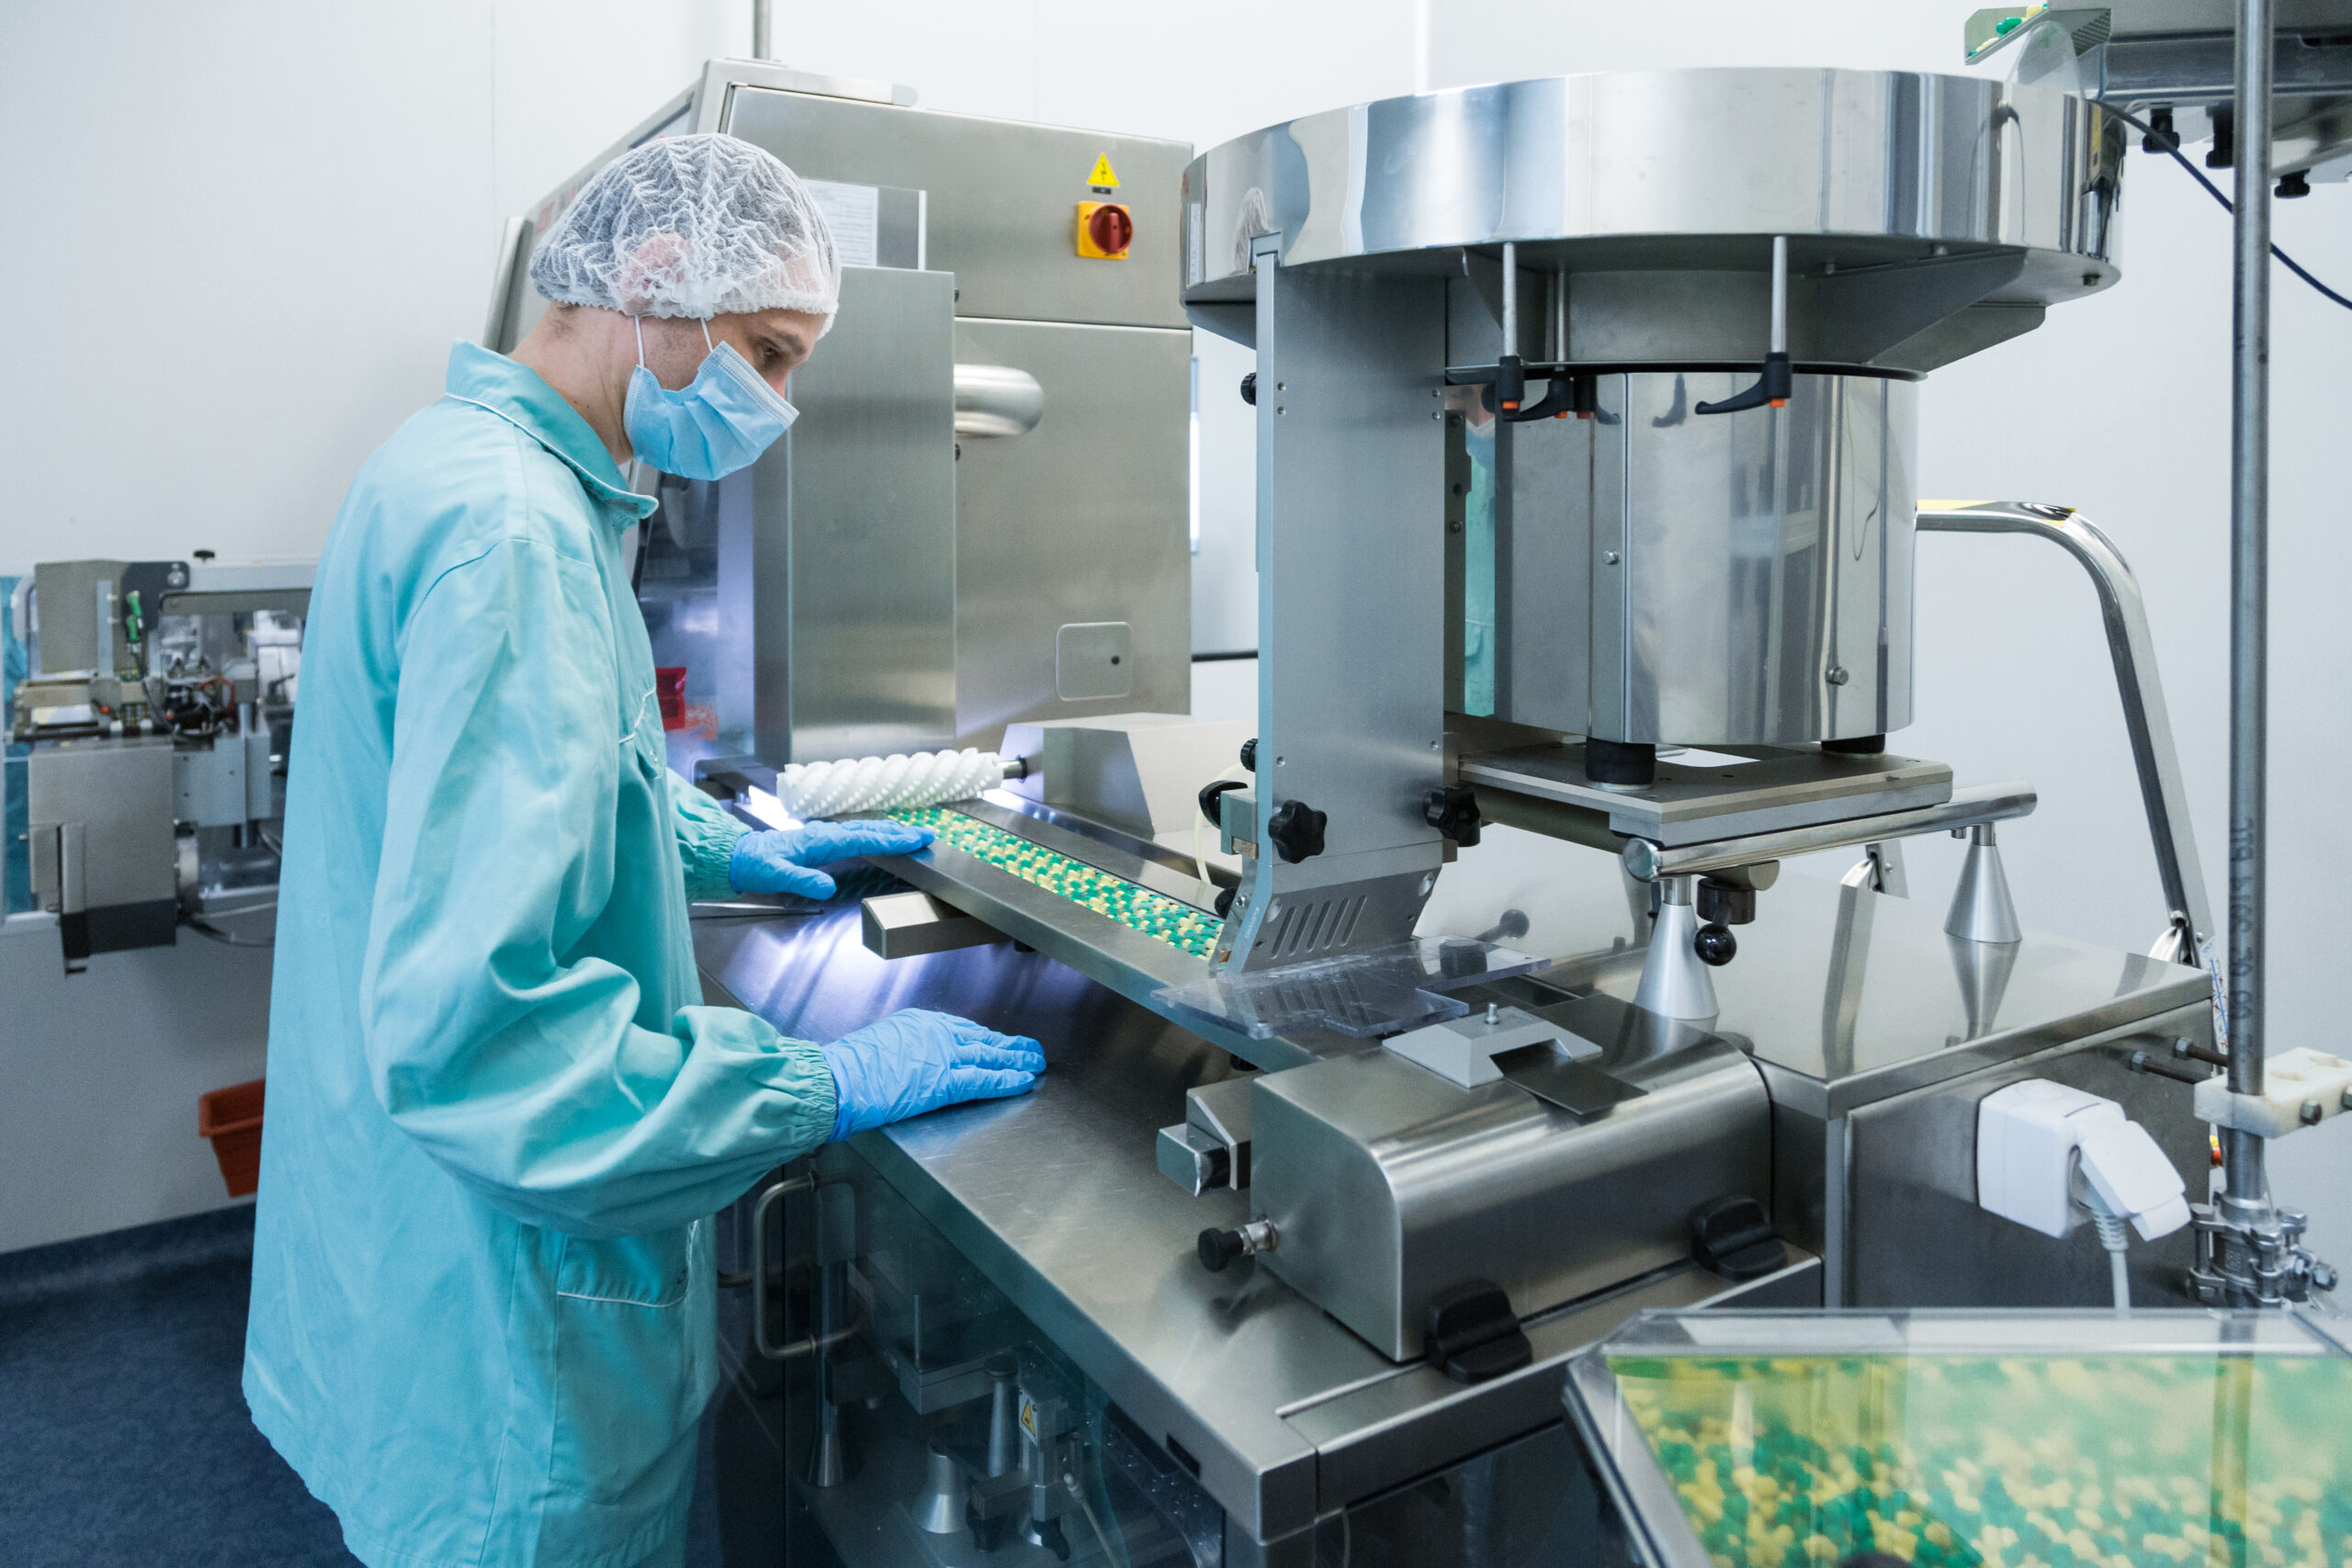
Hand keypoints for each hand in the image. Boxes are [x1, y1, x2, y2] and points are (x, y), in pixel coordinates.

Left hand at [729, 819, 934, 898]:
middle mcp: (826, 833)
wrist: (740, 856)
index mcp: (820, 840)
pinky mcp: (822, 840)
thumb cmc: (756, 865)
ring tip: (913, 834)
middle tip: (926, 834)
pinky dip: (875, 834)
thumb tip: (825, 887)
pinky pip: (855, 834)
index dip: (890, 840)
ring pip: (864, 829)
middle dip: (899, 832)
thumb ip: (801, 880)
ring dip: (890, 831)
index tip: (914, 841)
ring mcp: (824, 835)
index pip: (863, 839)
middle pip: (870, 829)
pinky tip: (881, 837)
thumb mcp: (775, 876)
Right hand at [820, 1009, 1044, 1139]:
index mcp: (919, 1023)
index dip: (984, 1037)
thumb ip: (905, 1049)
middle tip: (1030, 1048)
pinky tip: (1023, 1080)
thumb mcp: (880, 1044)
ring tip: (1035, 1061)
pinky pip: (983, 1079)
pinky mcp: (944, 1081)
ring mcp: (942, 1056)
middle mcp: (936, 1033)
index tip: (997, 1040)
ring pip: (989, 1055)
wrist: (839, 1079)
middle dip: (1008, 1044)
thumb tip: (911, 1062)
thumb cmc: (849, 1067)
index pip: (961, 1029)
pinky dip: (1006, 1080)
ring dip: (1016, 1059)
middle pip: (982, 1038)